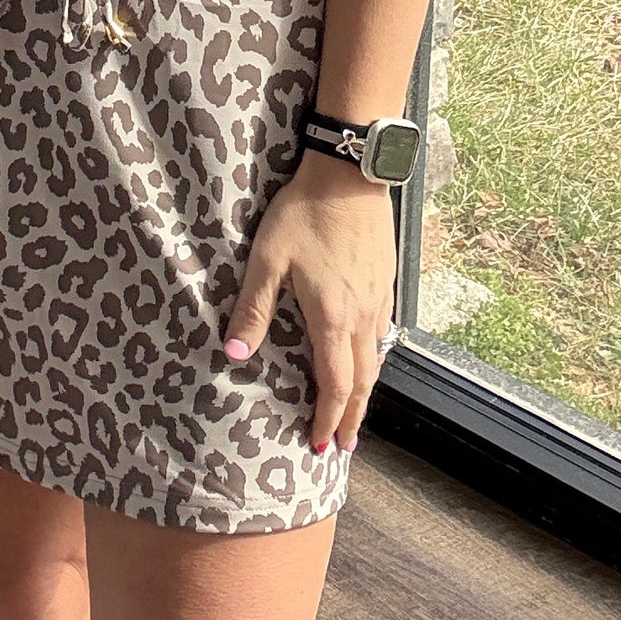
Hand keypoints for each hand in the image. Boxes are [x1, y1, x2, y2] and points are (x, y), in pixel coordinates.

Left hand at [221, 152, 398, 455]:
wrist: (350, 174)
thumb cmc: (305, 213)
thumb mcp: (268, 260)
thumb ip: (252, 309)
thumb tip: (235, 355)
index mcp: (333, 318)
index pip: (335, 384)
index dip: (327, 418)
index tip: (321, 445)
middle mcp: (363, 316)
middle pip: (362, 381)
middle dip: (351, 417)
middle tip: (342, 445)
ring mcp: (379, 298)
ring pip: (376, 358)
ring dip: (364, 391)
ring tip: (354, 411)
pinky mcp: (386, 280)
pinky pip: (382, 333)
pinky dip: (373, 358)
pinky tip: (366, 355)